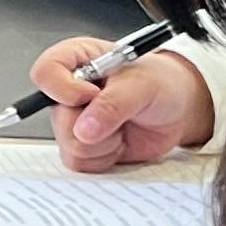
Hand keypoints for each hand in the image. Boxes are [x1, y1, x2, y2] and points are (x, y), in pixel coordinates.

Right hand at [31, 39, 215, 170]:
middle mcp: (68, 92)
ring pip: (69, 145)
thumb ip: (112, 104)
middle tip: (120, 114)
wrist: (180, 110)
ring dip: (104, 143)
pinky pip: (80, 163)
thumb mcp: (141, 84)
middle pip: (58, 118)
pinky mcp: (84, 147)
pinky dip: (105, 158)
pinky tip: (120, 143)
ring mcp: (74, 121)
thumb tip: (84, 129)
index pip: (45, 73)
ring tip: (123, 127)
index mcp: (75, 62)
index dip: (64, 89)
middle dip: (94, 125)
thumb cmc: (161, 84)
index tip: (92, 95)